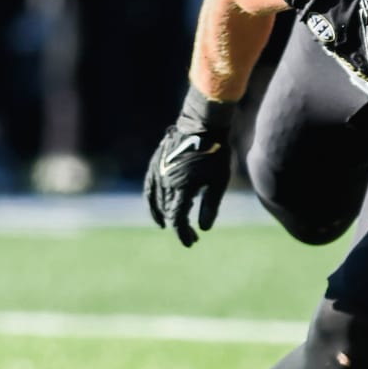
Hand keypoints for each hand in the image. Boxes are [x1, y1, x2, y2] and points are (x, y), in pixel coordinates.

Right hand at [145, 124, 230, 247]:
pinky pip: (149, 187)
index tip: (191, 243)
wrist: (202, 125)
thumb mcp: (218, 182)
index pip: (178, 218)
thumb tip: (203, 228)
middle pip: (168, 211)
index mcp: (182, 188)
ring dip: (164, 215)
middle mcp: (166, 182)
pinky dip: (151, 201)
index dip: (183, 233)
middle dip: (179, 225)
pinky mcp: (155, 164)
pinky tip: (156, 209)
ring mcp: (158, 172)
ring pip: (156, 201)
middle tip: (192, 235)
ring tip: (171, 225)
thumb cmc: (215, 153)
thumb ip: (210, 206)